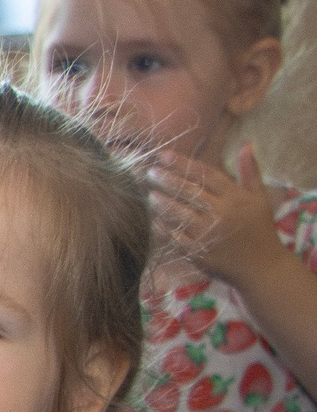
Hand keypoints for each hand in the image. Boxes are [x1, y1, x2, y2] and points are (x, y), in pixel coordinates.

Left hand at [153, 144, 287, 288]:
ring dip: (161, 203)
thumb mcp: (260, 198)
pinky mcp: (199, 251)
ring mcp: (209, 233)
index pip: (205, 174)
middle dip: (167, 180)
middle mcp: (222, 213)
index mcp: (236, 197)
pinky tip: (153, 220)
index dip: (183, 164)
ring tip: (149, 194)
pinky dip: (163, 228)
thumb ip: (250, 171)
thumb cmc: (259, 229)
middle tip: (150, 172)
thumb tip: (247, 144)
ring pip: (179, 213)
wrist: (262, 267)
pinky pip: (175, 236)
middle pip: (189, 192)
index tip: (165, 155)